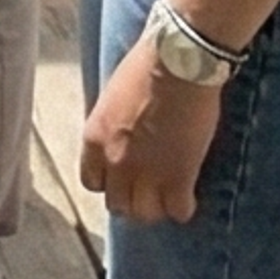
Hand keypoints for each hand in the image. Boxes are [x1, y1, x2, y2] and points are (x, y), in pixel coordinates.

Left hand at [80, 33, 224, 220]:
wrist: (177, 64)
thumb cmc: (145, 68)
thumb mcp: (113, 99)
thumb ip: (112, 128)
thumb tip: (121, 141)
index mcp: (95, 138)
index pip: (91, 182)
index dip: (109, 182)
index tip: (123, 178)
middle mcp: (115, 161)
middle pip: (117, 205)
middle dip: (132, 200)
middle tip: (148, 191)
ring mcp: (147, 173)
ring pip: (145, 214)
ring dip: (157, 208)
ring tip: (167, 197)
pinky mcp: (179, 178)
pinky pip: (178, 212)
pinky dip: (183, 207)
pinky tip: (188, 195)